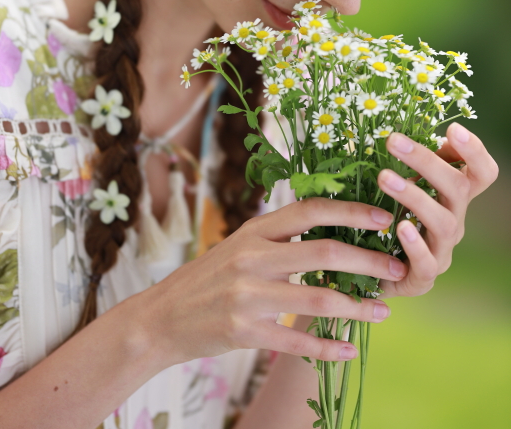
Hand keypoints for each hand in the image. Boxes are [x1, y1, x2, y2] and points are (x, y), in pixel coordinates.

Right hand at [143, 197, 409, 364]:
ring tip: (384, 310)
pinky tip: (348, 349)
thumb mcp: (239, 245)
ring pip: (316, 298)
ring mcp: (246, 295)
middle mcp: (251, 257)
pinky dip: (327, 346)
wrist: (161, 317)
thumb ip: (278, 237)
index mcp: (253, 230)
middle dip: (368, 260)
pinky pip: (296, 340)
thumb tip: (331, 228)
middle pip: (322, 251)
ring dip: (357, 306)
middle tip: (397, 268)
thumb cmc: (208, 278)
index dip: (349, 211)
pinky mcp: (243, 331)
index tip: (383, 217)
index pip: (308, 210)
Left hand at [375, 122, 498, 297]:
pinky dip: (415, 244)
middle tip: (393, 140)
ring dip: (414, 196)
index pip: (482, 173)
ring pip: (442, 222)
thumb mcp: (405, 187)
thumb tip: (416, 131)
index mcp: (455, 198)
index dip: (474, 151)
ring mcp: (442, 250)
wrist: (378, 271)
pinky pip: (426, 263)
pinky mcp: (423, 277)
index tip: (453, 128)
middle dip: (427, 161)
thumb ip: (416, 164)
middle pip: (458, 188)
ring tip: (385, 178)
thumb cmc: (392, 217)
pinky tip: (401, 227)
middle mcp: (455, 221)